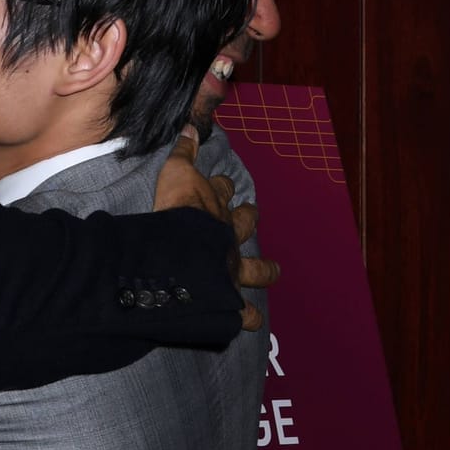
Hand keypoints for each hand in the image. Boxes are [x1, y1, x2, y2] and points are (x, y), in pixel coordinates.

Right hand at [152, 128, 278, 330]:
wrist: (182, 252)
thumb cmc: (176, 214)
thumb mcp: (175, 175)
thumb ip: (182, 152)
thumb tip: (189, 127)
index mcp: (213, 208)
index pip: (220, 190)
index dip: (221, 186)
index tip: (223, 183)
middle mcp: (228, 235)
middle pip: (245, 223)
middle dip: (248, 218)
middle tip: (251, 215)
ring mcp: (231, 267)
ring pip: (256, 269)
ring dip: (265, 270)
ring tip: (273, 272)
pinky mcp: (229, 297)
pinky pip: (241, 313)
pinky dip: (246, 318)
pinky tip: (250, 322)